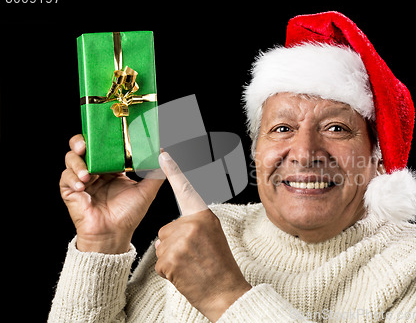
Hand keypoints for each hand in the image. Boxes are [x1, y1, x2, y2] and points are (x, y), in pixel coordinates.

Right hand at [59, 134, 164, 252]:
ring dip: (77, 163)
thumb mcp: (147, 190)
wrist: (114, 234)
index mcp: (112, 169)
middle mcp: (96, 171)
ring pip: (71, 159)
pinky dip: (72, 179)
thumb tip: (161, 152)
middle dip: (81, 142)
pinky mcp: (70, 191)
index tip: (106, 132)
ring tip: (87, 174)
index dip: (102, 138)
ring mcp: (82, 180)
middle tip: (85, 145)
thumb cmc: (129, 214)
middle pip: (82, 147)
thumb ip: (155, 172)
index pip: (104, 146)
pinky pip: (65, 178)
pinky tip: (82, 186)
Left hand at [155, 152, 251, 320]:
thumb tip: (172, 228)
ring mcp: (181, 240)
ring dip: (171, 257)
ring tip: (190, 265)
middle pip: (166, 228)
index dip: (174, 170)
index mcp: (204, 215)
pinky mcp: (170, 257)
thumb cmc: (219, 265)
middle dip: (173, 243)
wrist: (224, 292)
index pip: (187, 189)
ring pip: (162, 245)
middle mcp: (193, 224)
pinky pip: (159, 260)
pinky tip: (184, 273)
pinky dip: (168, 270)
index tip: (163, 153)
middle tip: (193, 256)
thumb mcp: (212, 234)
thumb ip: (194, 223)